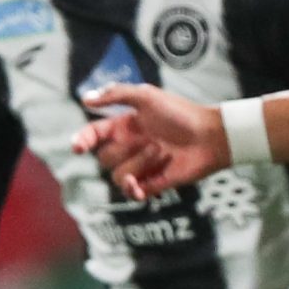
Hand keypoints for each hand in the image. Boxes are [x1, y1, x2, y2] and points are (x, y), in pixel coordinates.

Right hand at [71, 84, 229, 200]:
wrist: (210, 136)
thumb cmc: (182, 113)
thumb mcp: (148, 96)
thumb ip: (117, 94)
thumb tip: (85, 99)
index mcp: (124, 126)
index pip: (93, 135)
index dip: (83, 140)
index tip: (78, 147)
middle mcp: (129, 147)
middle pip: (104, 159)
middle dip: (125, 151)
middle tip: (153, 141)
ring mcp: (140, 166)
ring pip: (117, 176)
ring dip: (138, 165)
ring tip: (161, 153)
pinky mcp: (152, 183)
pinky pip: (130, 193)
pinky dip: (133, 190)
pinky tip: (140, 187)